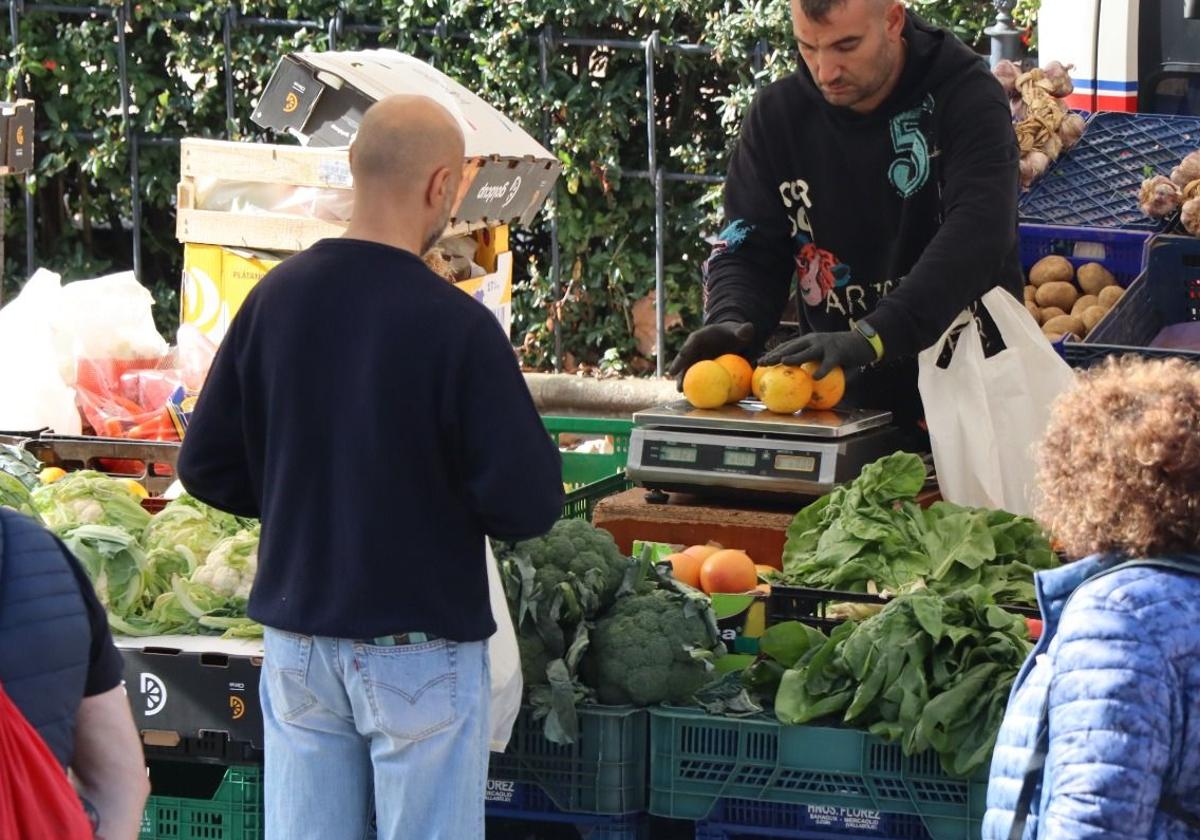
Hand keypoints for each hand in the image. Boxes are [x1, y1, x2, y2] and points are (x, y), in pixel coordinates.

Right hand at [668, 322, 754, 388]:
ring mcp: (699, 360)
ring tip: (684, 395)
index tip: (672, 371)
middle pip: (685, 364)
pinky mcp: (705, 368)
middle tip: (678, 388)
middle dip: (680, 376)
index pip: (686, 349)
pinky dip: (699, 386)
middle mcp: (695, 351)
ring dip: (686, 383)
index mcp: (698, 339)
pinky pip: (700, 377)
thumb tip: (748, 329)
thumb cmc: (734, 333)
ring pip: (690, 372)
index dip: (679, 361)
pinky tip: (699, 397)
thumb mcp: (739, 331)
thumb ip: (743, 331)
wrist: (734, 338)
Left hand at [756, 330, 875, 378]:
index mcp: (808, 341)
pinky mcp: (838, 352)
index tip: (761, 361)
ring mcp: (826, 345)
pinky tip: (815, 378)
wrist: (863, 342)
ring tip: (783, 363)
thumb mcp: (823, 355)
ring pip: (807, 352)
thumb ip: (812, 364)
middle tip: (763, 363)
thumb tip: (801, 382)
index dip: (773, 352)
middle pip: (791, 347)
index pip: (787, 346)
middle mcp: (814, 340)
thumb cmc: (841, 352)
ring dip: (794, 357)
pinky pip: (828, 363)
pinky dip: (822, 370)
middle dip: (776, 354)